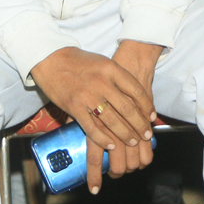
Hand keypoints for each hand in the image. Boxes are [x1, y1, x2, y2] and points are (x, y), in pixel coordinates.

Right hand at [29, 46, 155, 193]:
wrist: (51, 59)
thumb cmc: (78, 61)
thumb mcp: (102, 62)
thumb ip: (117, 77)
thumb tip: (133, 95)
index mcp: (111, 69)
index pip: (135, 90)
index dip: (146, 106)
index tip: (151, 117)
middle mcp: (101, 82)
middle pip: (127, 108)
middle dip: (139, 124)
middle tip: (146, 134)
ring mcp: (87, 96)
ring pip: (112, 121)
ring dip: (125, 134)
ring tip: (133, 142)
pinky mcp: (74, 107)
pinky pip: (92, 128)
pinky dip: (103, 139)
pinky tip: (111, 145)